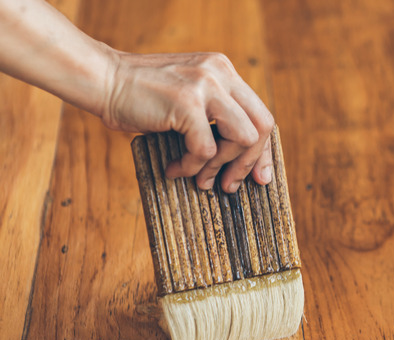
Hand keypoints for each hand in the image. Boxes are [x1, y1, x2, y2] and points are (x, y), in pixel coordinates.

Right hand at [103, 51, 274, 191]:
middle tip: (232, 184)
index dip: (263, 149)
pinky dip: (192, 166)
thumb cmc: (140, 96)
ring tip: (201, 179)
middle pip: (262, 126)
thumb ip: (215, 113)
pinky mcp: (187, 104)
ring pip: (243, 138)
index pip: (260, 113)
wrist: (101, 79)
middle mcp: (220, 74)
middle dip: (250, 162)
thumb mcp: (189, 95)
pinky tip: (175, 168)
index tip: (260, 175)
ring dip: (223, 166)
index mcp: (224, 71)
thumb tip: (241, 157)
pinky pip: (206, 150)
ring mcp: (205, 86)